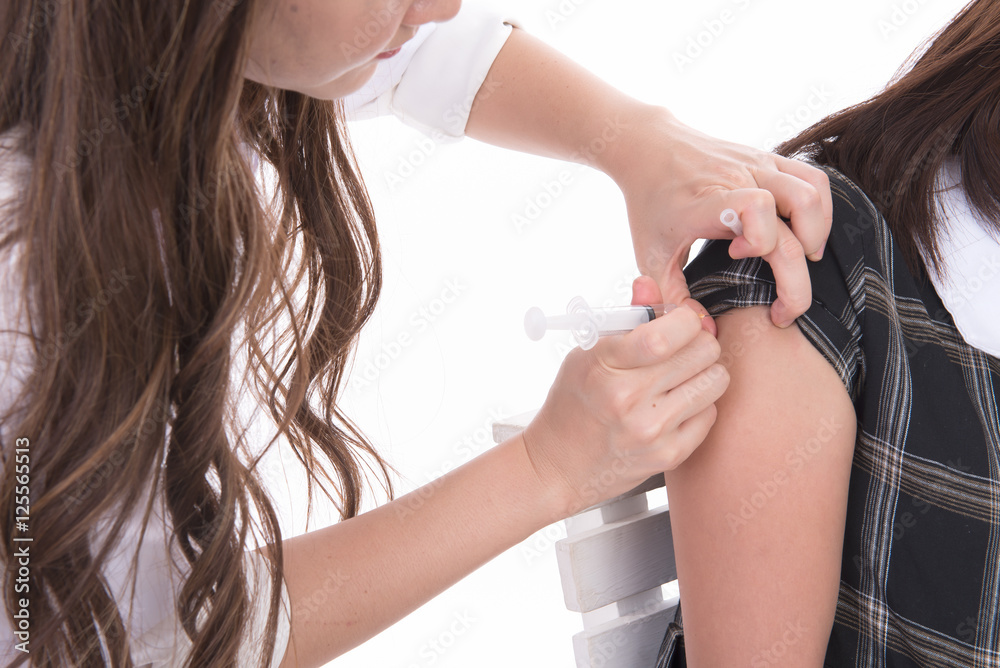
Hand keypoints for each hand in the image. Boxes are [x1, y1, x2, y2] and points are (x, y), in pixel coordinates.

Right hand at [521, 279, 728, 517]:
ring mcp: (651, 429)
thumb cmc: (571, 405)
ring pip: (716, 381)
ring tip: (682, 376)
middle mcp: (629, 398)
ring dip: (705, 372)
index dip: (687, 319)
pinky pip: (710, 414)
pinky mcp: (668, 455)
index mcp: (605, 366)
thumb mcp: (586, 353)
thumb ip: (626, 318)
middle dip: (699, 342)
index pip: (668, 333)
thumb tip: (649, 284)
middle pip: (703, 351)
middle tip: (685, 347)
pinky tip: (675, 404)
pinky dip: (698, 404)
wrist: (556, 466)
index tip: (683, 320)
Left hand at [602, 106, 832, 329]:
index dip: (759, 239)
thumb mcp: (650, 256)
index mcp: (708, 200)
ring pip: (812, 193)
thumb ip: (671, 299)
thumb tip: (706, 334)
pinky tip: (804, 234)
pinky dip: (821, 209)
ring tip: (800, 263)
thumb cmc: (650, 204)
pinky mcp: (769, 158)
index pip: (754, 207)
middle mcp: (738, 177)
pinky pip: (814, 179)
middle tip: (783, 308)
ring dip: (817, 234)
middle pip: (796, 214)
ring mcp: (758, 165)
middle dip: (797, 275)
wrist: (650, 148)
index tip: (736, 256)